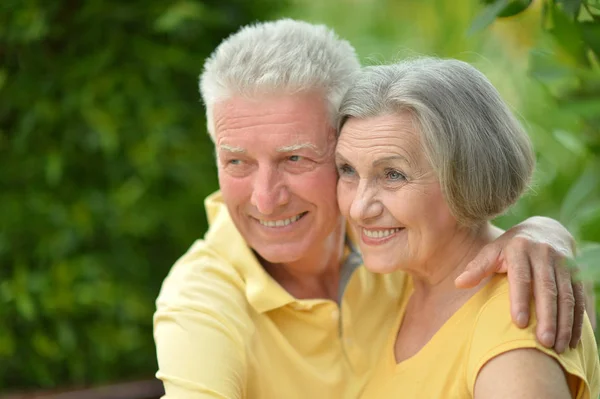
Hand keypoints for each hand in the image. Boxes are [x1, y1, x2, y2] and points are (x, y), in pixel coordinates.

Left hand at [455, 217, 582, 353]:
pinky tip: (572, 340)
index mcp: (519, 249)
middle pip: (547, 289)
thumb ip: (477, 267)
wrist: (546, 229)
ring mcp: (564, 263)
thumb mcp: (492, 251)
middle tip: (544, 343)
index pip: (521, 277)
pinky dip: (578, 321)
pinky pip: (580, 298)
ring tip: (558, 348)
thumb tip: (458, 283)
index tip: (519, 324)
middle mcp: (544, 254)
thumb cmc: (510, 247)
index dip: (520, 300)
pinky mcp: (578, 273)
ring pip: (567, 296)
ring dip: (565, 323)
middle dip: (547, 317)